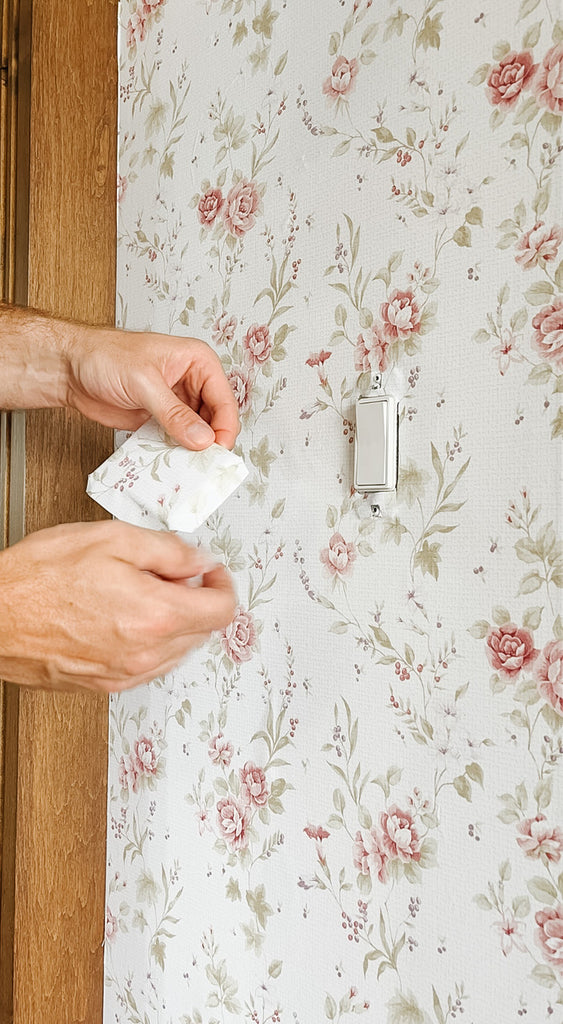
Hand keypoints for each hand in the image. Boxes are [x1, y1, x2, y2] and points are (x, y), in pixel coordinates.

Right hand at [0, 522, 235, 692]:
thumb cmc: (38, 578)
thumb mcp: (111, 539)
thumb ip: (167, 550)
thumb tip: (199, 561)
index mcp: (155, 614)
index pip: (221, 610)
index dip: (221, 584)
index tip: (210, 573)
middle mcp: (146, 653)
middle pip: (203, 631)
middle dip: (195, 599)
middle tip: (167, 575)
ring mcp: (126, 674)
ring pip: (178, 650)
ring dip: (173, 622)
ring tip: (138, 594)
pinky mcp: (106, 685)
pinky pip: (150, 665)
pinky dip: (150, 642)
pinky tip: (123, 617)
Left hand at [66, 325, 239, 449]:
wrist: (70, 369)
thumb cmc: (103, 355)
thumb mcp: (144, 382)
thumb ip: (173, 413)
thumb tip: (200, 437)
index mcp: (197, 362)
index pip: (224, 399)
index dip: (225, 427)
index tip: (218, 449)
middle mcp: (191, 383)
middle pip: (216, 420)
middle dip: (210, 442)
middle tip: (203, 462)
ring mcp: (176, 404)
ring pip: (197, 433)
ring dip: (192, 450)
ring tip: (186, 464)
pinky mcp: (160, 420)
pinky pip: (176, 441)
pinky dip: (175, 453)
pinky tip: (170, 461)